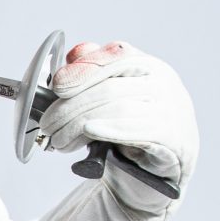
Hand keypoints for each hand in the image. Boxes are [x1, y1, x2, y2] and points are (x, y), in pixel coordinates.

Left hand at [37, 40, 197, 211]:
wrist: (163, 165)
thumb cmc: (132, 127)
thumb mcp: (112, 97)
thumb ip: (95, 72)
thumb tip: (74, 55)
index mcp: (147, 66)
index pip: (116, 55)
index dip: (84, 68)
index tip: (58, 86)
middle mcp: (162, 82)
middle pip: (109, 88)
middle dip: (71, 107)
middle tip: (47, 124)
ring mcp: (170, 109)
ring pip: (118, 109)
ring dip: (79, 125)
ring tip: (59, 140)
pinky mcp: (172, 137)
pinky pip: (137, 130)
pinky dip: (110, 129)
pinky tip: (89, 131)